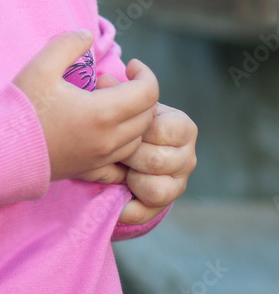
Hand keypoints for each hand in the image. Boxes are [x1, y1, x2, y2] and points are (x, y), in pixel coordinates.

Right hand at [12, 31, 158, 181]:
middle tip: (110, 82)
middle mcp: (109, 140)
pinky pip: (123, 160)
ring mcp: (101, 159)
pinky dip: (124, 143)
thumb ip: (68, 43)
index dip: (146, 74)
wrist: (0, 150)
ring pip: (138, 138)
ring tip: (106, 103)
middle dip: (139, 94)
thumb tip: (88, 35)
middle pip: (148, 116)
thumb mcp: (42, 65)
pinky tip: (104, 131)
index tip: (131, 65)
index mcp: (103, 113)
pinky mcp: (91, 171)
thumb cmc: (22, 107)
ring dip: (132, 118)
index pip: (148, 93)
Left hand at [117, 99, 197, 224]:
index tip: (118, 122)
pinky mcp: (163, 205)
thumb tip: (105, 81)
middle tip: (109, 147)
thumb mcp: (128, 102)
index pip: (159, 129)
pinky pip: (146, 212)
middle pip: (154, 160)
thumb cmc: (132, 119)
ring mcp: (179, 183)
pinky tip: (113, 195)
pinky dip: (126, 207)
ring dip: (129, 178)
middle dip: (127, 154)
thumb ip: (117, 90)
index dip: (134, 128)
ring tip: (116, 167)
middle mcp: (188, 157)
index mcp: (183, 126)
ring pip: (154, 188)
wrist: (133, 148)